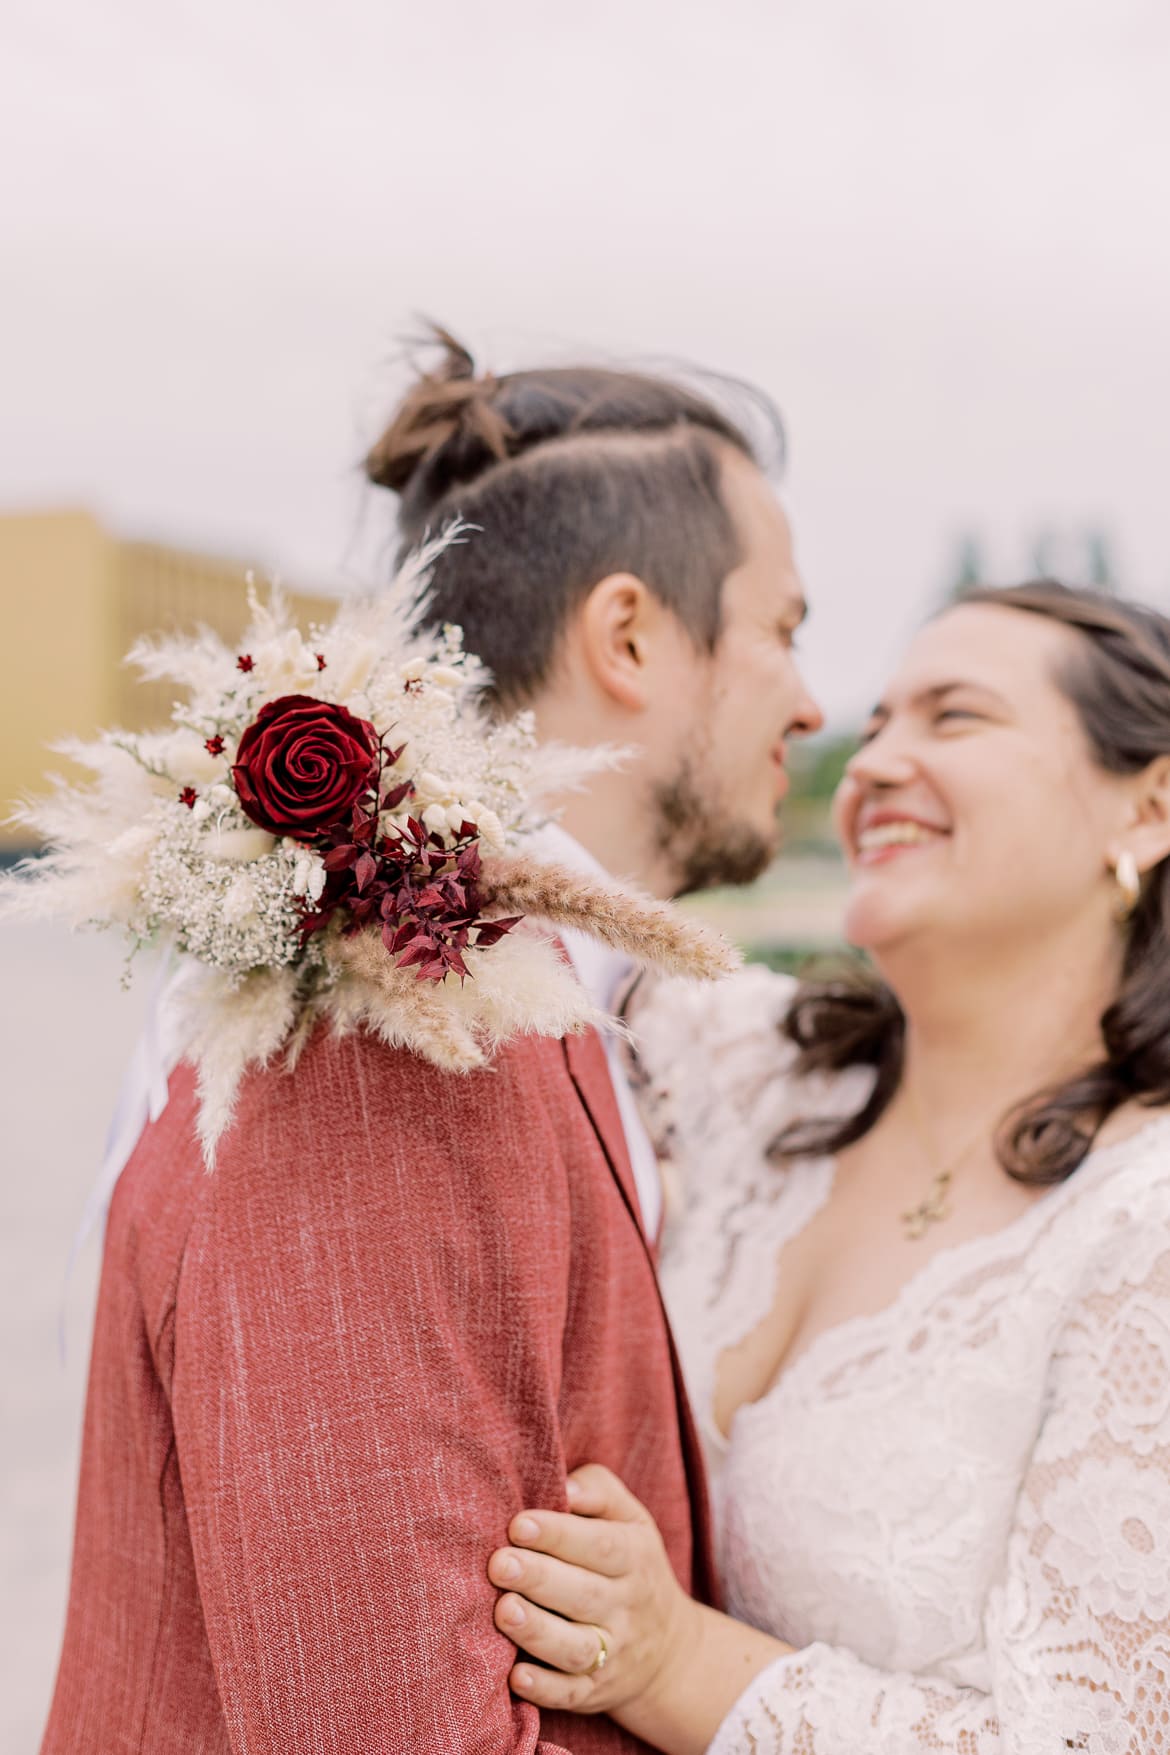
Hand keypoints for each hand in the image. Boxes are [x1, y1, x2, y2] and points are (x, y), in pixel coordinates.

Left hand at [487, 1463, 699, 1719]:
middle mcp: (626, 1607)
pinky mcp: (594, 1692)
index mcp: (634, 1557)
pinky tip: (516, 1676)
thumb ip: (598, 1491)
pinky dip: (544, 1689)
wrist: (670, 1652)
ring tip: (503, 1610)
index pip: (599, 1545)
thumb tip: (565, 1487)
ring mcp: (612, 1653)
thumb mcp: (631, 1519)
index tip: (518, 1524)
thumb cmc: (632, 1565)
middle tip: (499, 1564)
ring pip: (577, 1648)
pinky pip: (571, 1694)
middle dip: (539, 1578)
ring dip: (538, 1632)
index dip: (558, 1535)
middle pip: (584, 1595)